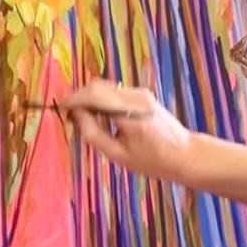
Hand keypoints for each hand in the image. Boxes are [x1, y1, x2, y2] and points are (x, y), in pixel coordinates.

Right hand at [64, 80, 193, 182]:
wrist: (185, 154)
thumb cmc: (153, 161)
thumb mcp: (118, 155)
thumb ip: (94, 134)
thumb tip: (76, 115)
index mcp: (130, 113)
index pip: (94, 94)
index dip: (73, 99)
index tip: (60, 108)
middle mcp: (136, 96)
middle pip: (98, 85)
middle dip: (80, 97)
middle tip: (70, 116)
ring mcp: (141, 93)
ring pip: (105, 86)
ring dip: (90, 98)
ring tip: (84, 119)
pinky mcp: (143, 94)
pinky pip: (114, 91)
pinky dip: (102, 100)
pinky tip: (100, 117)